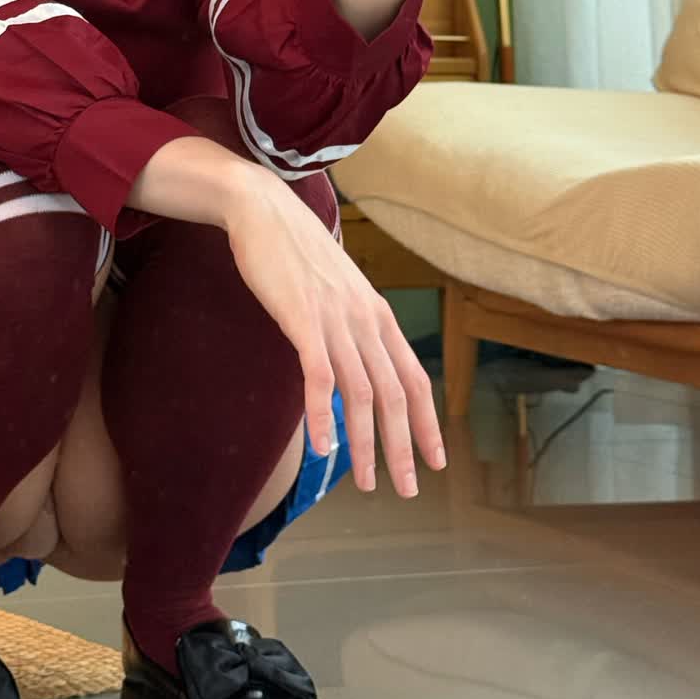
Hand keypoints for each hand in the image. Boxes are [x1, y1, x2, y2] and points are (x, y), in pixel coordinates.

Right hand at [222, 168, 445, 494]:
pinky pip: (319, 376)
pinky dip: (322, 414)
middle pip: (394, 395)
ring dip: (365, 443)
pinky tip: (322, 446)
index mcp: (378, 314)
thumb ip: (350, 324)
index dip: (427, 423)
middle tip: (406, 489)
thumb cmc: (295, 252)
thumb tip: (354, 360)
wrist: (263, 209)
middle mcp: (365, 319)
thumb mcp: (336, 289)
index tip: (436, 460)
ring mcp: (335, 319)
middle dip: (403, 447)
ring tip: (364, 481)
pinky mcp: (302, 318)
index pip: (415, 378)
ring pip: (361, 394)